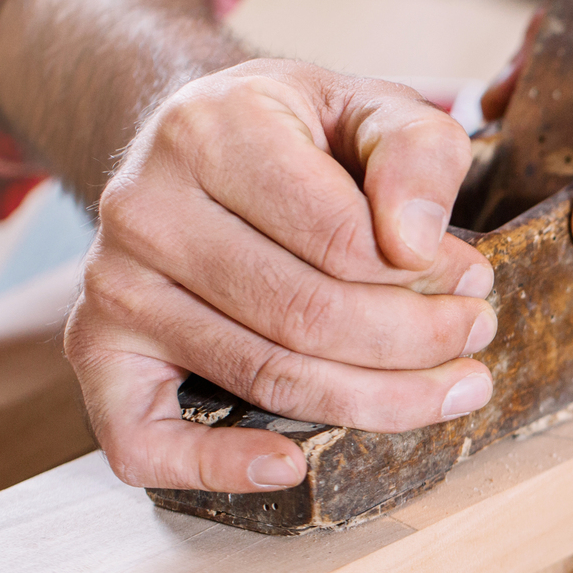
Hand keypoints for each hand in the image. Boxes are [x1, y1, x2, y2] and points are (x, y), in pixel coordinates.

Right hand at [65, 58, 498, 492]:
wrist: (198, 139)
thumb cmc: (298, 133)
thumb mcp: (370, 105)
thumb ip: (416, 151)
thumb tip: (419, 242)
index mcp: (211, 131)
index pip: (342, 239)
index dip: (428, 277)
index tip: (475, 282)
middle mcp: (144, 208)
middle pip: (306, 316)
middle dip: (415, 344)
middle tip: (476, 340)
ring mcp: (113, 284)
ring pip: (261, 375)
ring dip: (371, 401)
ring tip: (446, 389)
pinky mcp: (96, 348)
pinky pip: (144, 442)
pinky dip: (220, 468)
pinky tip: (292, 464)